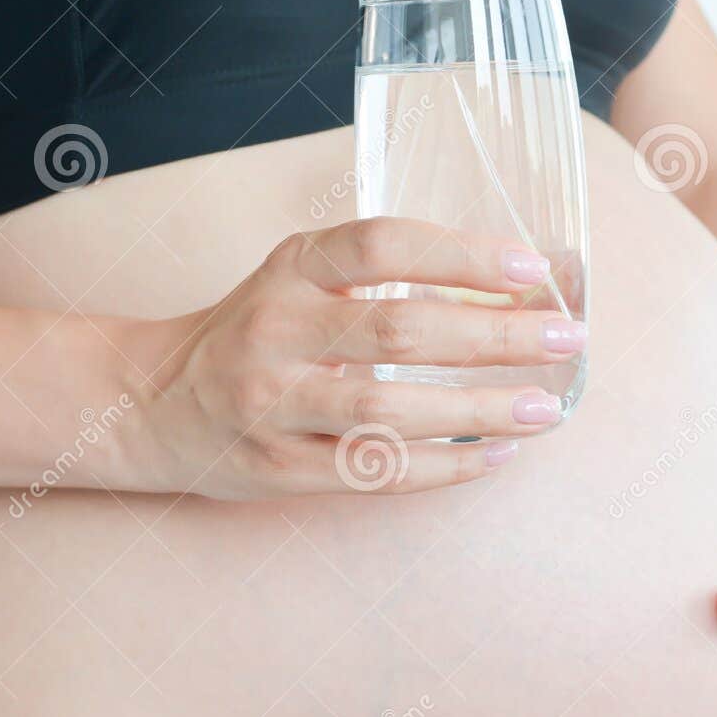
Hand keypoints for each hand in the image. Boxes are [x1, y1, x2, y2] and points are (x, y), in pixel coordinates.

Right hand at [133, 218, 584, 499]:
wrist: (150, 401)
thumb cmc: (255, 329)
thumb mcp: (302, 278)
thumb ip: (386, 276)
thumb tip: (514, 283)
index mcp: (291, 270)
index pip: (383, 246)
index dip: (463, 254)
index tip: (533, 267)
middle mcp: (277, 331)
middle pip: (400, 331)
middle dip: (495, 337)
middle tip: (567, 338)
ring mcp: (273, 405)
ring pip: (388, 411)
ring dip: (478, 410)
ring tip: (544, 409)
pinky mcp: (277, 468)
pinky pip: (372, 471)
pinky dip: (441, 468)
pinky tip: (496, 457)